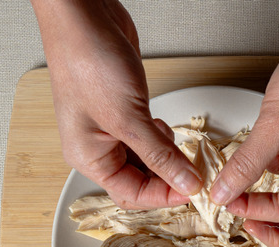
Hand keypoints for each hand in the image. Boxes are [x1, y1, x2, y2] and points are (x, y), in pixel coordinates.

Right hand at [31, 0, 201, 208]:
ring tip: (180, 146)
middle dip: (168, 176)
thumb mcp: (129, 119)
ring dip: (167, 156)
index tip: (194, 189)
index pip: (131, 194)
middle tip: (195, 170)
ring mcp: (110, 128)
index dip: (164, 196)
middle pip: (139, 179)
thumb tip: (185, 183)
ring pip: (146, 158)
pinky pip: (147, 136)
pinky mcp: (123, 109)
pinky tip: (165, 126)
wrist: (83, 18)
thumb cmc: (87, 63)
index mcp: (88, 158)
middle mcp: (97, 147)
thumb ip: (160, 155)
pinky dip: (162, 136)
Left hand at [209, 0, 278, 246]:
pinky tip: (257, 159)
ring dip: (275, 200)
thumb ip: (246, 164)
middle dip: (278, 229)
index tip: (226, 200)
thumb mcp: (275, 126)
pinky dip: (278, 174)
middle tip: (246, 222)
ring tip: (244, 189)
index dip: (252, 211)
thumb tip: (224, 191)